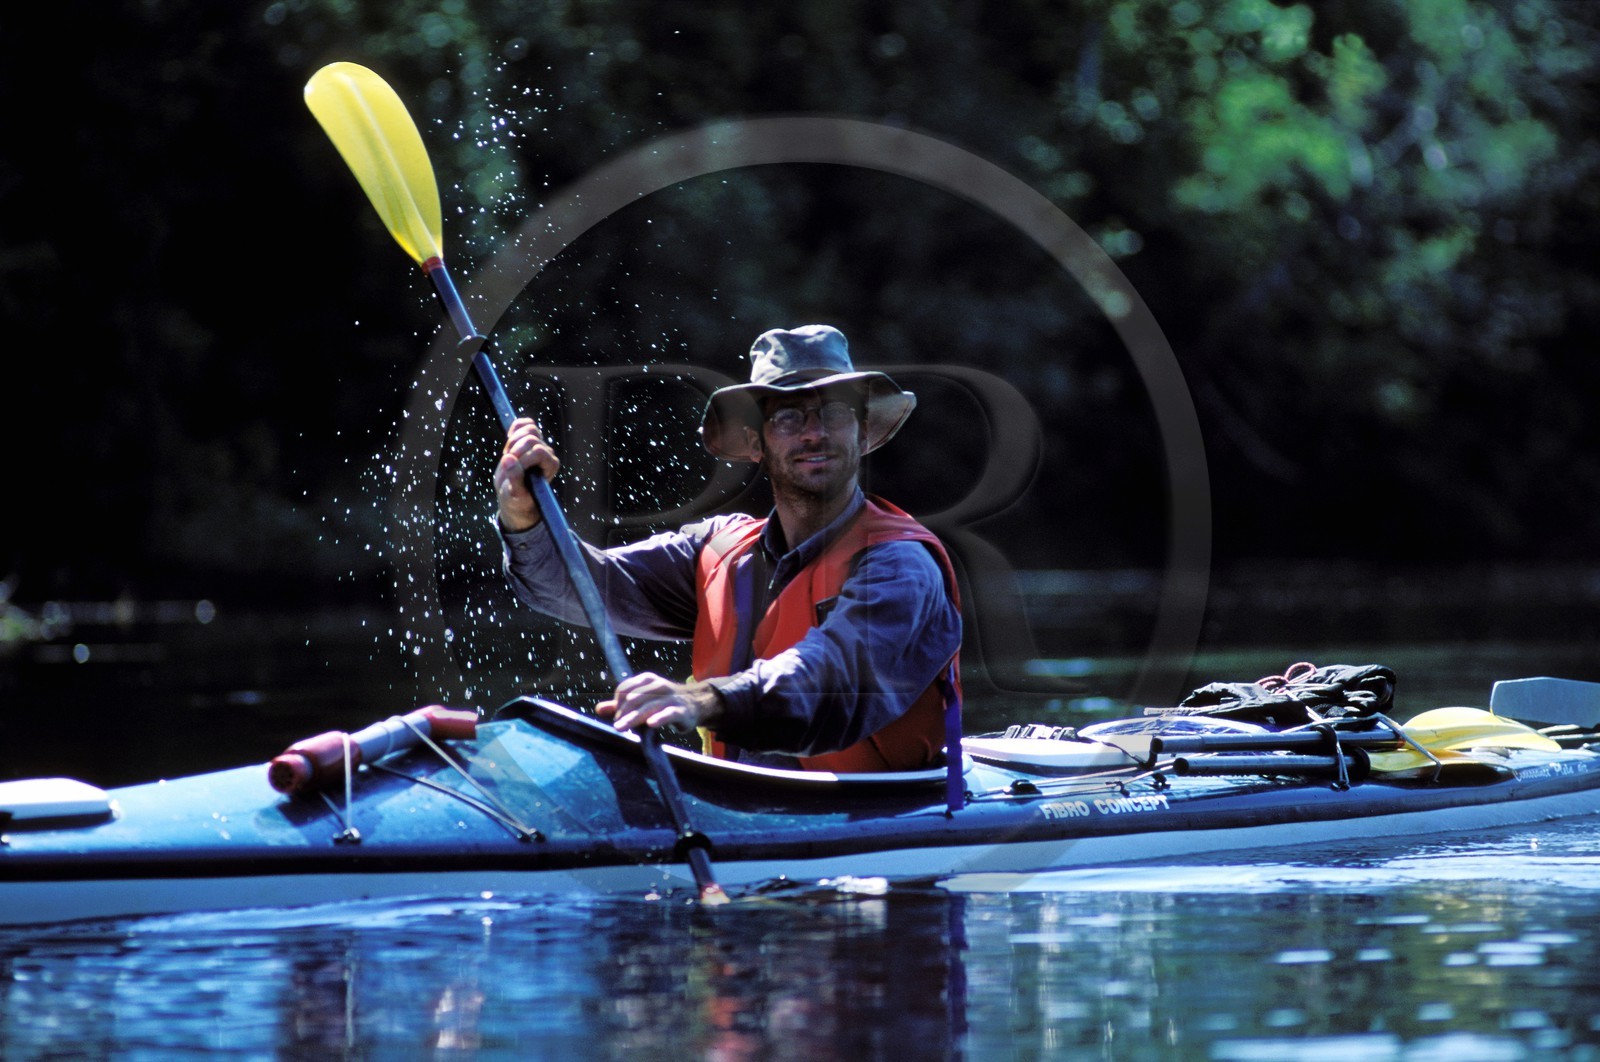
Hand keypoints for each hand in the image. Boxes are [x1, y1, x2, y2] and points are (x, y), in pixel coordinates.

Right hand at [495, 417, 559, 531]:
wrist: (513, 495)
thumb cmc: (517, 498)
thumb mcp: (514, 494)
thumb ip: (514, 478)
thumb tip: (508, 459)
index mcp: (550, 466)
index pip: (538, 451)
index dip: (522, 457)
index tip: (511, 468)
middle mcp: (548, 453)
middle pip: (532, 439)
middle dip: (515, 450)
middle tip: (506, 464)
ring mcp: (539, 444)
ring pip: (530, 429)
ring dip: (513, 440)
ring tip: (507, 455)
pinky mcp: (529, 439)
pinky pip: (525, 424)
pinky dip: (515, 428)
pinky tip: (509, 440)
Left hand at [597, 672, 724, 733]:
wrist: (694, 704)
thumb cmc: (663, 702)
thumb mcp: (642, 700)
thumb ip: (620, 705)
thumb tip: (598, 709)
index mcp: (647, 680)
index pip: (625, 688)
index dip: (617, 703)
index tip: (616, 716)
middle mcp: (658, 686)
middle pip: (635, 698)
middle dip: (623, 712)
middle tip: (618, 726)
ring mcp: (670, 697)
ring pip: (649, 706)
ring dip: (634, 718)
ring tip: (622, 727)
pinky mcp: (681, 711)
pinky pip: (669, 713)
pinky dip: (660, 718)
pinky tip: (650, 724)